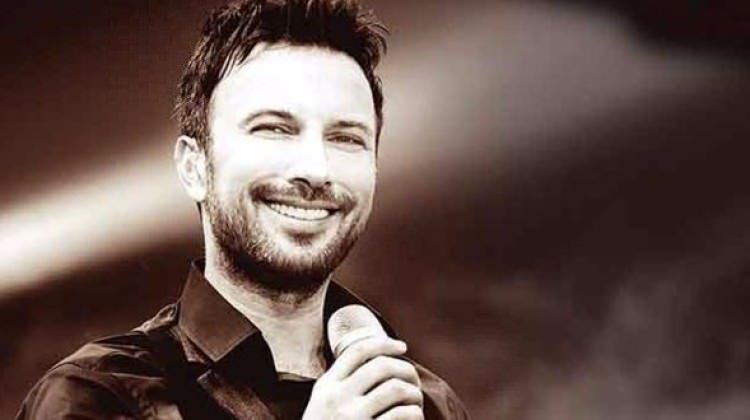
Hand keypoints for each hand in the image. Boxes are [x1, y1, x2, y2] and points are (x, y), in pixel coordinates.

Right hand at [302, 336, 423, 418]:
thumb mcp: (323, 406)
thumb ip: (344, 385)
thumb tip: (383, 358)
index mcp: (325, 387)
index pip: (358, 350)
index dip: (384, 343)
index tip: (402, 347)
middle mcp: (336, 399)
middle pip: (381, 366)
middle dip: (405, 370)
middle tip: (414, 382)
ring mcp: (351, 418)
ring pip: (396, 388)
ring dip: (414, 393)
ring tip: (416, 403)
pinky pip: (402, 415)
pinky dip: (415, 414)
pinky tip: (415, 419)